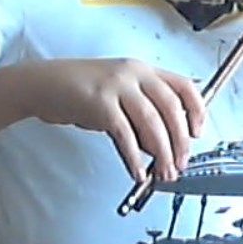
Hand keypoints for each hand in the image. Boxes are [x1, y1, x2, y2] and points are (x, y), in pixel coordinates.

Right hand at [17, 58, 205, 183]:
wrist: (45, 83)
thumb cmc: (82, 89)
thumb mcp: (119, 91)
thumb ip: (142, 111)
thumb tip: (161, 144)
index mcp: (143, 70)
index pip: (183, 86)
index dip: (196, 110)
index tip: (198, 133)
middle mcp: (134, 74)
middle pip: (171, 108)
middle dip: (180, 141)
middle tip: (181, 163)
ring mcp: (117, 87)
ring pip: (151, 123)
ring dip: (161, 152)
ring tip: (163, 173)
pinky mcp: (99, 104)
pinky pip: (124, 135)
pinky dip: (133, 157)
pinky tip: (137, 171)